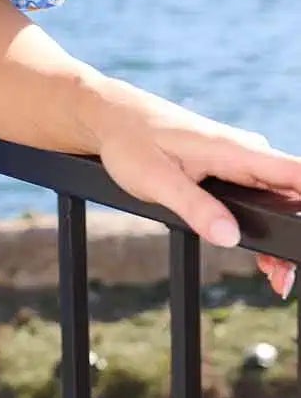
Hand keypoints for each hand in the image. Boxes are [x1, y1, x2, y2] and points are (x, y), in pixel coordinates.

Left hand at [91, 81, 300, 299]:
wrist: (114, 119)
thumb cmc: (130, 142)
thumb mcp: (156, 180)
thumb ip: (195, 208)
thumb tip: (230, 237)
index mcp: (234, 150)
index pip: (295, 173)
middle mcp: (246, 153)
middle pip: (292, 195)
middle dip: (295, 235)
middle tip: (283, 279)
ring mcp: (240, 161)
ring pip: (277, 200)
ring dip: (280, 236)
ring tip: (277, 279)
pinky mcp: (231, 169)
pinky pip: (258, 198)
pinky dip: (264, 226)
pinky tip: (263, 258)